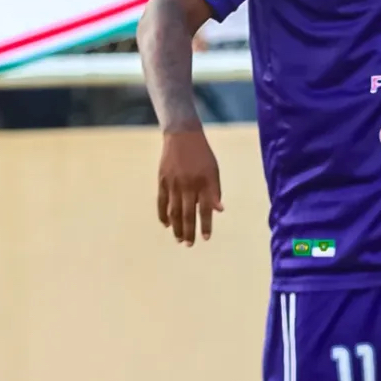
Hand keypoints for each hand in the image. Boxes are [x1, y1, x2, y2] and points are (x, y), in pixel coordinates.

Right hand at [158, 126, 222, 245]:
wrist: (182, 136)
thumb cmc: (202, 155)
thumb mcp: (213, 170)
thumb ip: (215, 191)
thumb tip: (219, 210)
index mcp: (203, 182)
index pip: (205, 209)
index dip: (206, 224)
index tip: (206, 238)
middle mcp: (188, 184)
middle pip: (187, 213)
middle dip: (189, 231)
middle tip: (189, 244)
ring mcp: (173, 183)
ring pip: (173, 211)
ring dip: (176, 227)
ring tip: (179, 239)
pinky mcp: (162, 181)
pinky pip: (161, 202)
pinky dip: (163, 214)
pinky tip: (166, 224)